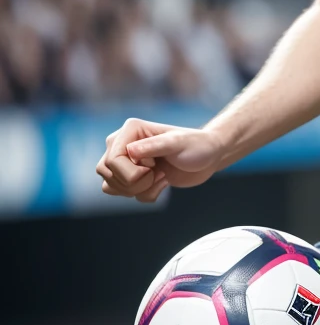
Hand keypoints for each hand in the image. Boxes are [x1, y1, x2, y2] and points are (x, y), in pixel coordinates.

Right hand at [96, 118, 223, 202]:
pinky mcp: (133, 175)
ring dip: (138, 189)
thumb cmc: (197, 145)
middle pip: (106, 173)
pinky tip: (162, 182)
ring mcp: (127, 160)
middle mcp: (123, 143)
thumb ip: (154, 146)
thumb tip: (129, 150)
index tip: (154, 165)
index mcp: (130, 130)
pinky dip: (145, 194)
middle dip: (133, 182)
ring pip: (111, 186)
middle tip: (157, 173)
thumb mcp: (178, 144)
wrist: (208, 157)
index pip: (112, 160)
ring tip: (160, 177)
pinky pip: (123, 194)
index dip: (131, 171)